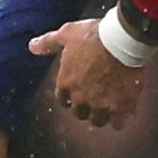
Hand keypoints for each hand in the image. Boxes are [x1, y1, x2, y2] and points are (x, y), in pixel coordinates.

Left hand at [31, 20, 149, 128]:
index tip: (77, 91)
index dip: (70, 96)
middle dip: (86, 108)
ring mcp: (101, 104)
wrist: (121, 40)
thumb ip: (48, 42)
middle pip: (79, 113)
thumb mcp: (67, 34)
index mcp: (66, 83)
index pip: (62, 100)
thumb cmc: (93, 36)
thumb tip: (32, 47)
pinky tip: (125, 110)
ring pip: (98, 120)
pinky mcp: (121, 106)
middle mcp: (81, 98)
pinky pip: (119, 122)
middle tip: (94, 98)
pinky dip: (121, 118)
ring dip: (102, 115)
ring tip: (110, 107)